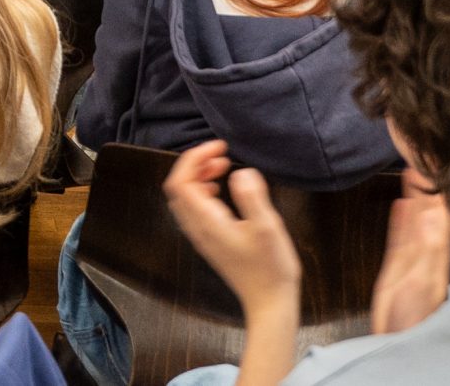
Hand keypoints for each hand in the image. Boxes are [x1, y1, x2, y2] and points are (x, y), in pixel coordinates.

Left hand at [162, 140, 300, 316]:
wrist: (269, 303)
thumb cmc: (270, 267)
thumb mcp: (267, 228)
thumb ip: (251, 197)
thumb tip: (239, 172)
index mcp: (206, 222)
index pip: (181, 181)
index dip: (194, 157)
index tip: (220, 147)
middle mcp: (197, 228)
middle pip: (178, 187)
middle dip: (196, 164)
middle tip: (222, 155)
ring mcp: (201, 236)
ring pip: (184, 198)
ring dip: (199, 176)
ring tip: (223, 167)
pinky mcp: (209, 241)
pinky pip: (194, 209)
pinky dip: (203, 191)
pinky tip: (222, 191)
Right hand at [370, 166, 449, 334]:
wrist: (399, 342)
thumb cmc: (414, 316)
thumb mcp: (422, 280)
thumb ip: (427, 247)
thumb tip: (433, 213)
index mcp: (437, 255)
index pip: (443, 216)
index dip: (441, 192)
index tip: (437, 166)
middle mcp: (428, 255)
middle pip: (429, 215)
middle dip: (428, 190)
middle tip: (423, 161)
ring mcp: (412, 260)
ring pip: (415, 222)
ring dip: (415, 199)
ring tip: (413, 175)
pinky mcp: (397, 267)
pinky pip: (400, 236)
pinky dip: (401, 219)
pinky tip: (400, 205)